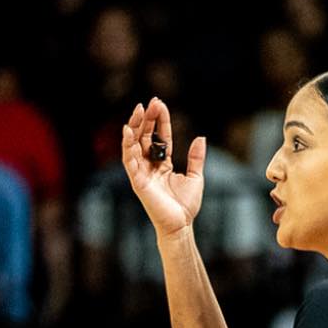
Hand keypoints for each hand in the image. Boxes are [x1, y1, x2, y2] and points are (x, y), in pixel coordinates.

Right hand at [122, 98, 205, 236]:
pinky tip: (127, 131)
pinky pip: (129, 161)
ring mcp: (142, 173)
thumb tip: (200, 137)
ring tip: (138, 110)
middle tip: (149, 102)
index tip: (159, 104)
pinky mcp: (138, 181)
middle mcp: (149, 166)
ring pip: (134, 145)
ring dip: (134, 127)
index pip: (159, 137)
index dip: (159, 120)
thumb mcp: (195, 176)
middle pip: (144, 137)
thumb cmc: (185, 206)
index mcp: (162, 164)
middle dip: (146, 119)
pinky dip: (127, 146)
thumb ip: (196, 157)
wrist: (181, 225)